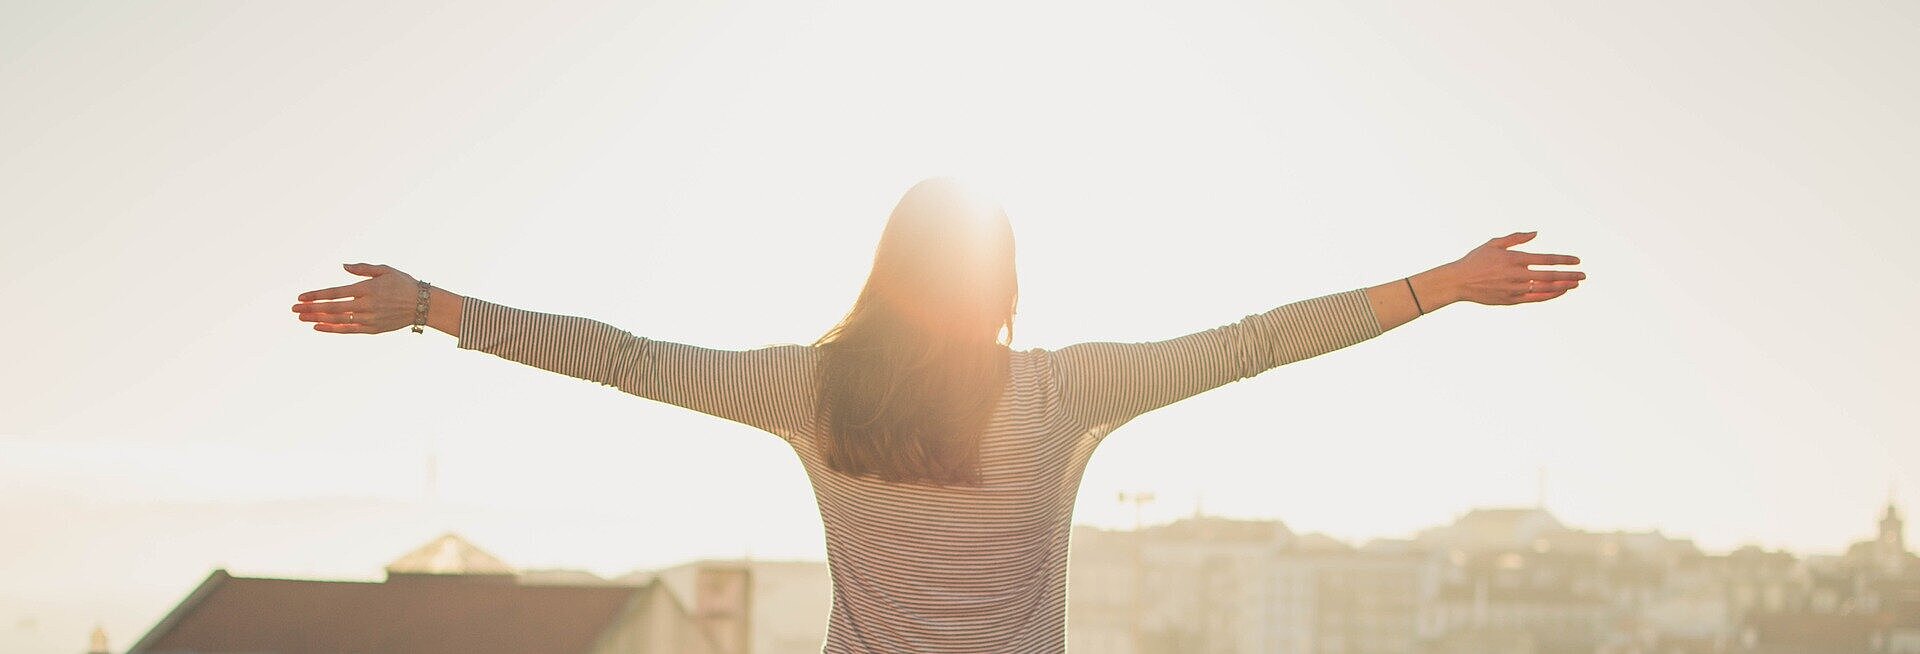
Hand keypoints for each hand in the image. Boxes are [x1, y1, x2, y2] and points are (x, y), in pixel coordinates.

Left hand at [291, 263, 420, 333]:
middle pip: (332, 308)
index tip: (301, 297)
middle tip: (294, 309)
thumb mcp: (385, 270)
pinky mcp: (373, 329)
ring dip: (318, 319)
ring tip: (302, 318)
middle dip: (311, 309)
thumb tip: (343, 267)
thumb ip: (363, 268)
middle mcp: (366, 305)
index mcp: (367, 289)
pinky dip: (332, 329)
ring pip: (338, 320)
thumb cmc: (403, 284)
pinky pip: (348, 330)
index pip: (335, 293)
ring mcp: (369, 319)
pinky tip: (318, 327)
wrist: (423, 305)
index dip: (316, 295)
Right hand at [1445, 232, 1584, 305]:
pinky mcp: (1511, 300)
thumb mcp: (1494, 243)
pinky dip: (1549, 296)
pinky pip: (1535, 298)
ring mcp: (1515, 289)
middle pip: (1550, 276)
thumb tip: (1536, 233)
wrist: (1458, 282)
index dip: (1564, 260)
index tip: (1577, 261)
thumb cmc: (1475, 260)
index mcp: (1514, 259)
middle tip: (1583, 275)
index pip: (1546, 259)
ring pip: (1545, 289)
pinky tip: (1558, 292)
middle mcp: (1517, 275)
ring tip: (1574, 284)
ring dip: (1562, 287)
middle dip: (1569, 275)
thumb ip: (1516, 238)